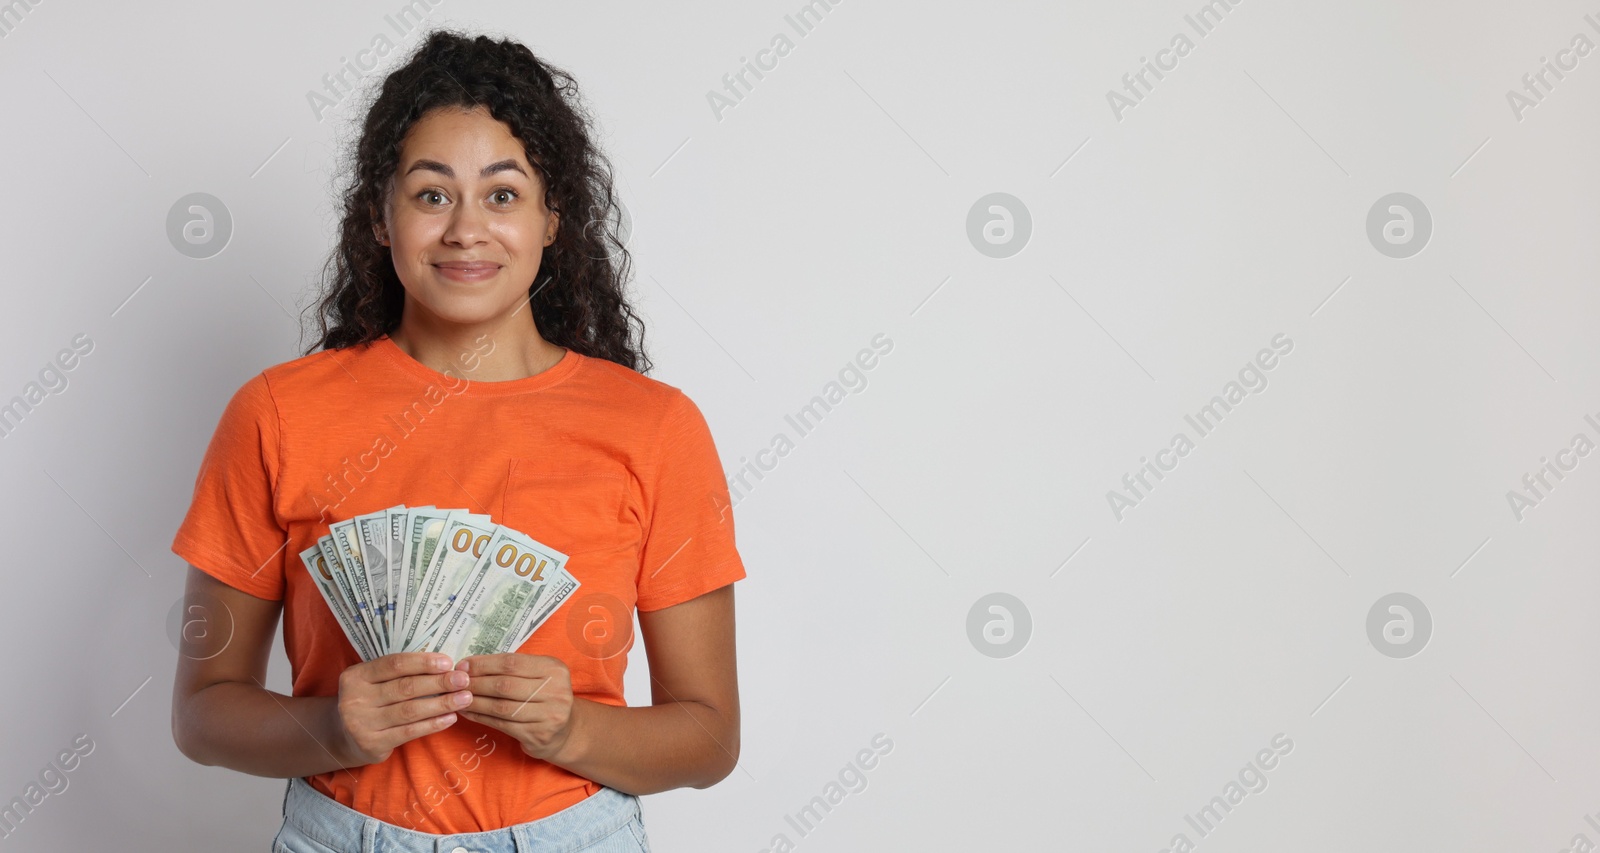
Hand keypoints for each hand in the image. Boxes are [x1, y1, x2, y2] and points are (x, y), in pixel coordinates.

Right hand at [331, 652, 471, 766]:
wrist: (344, 736)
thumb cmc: (370, 701)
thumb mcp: (375, 681)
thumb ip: (400, 673)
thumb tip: (444, 665)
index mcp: (356, 676)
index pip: (394, 664)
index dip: (423, 662)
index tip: (448, 662)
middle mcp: (355, 698)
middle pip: (405, 687)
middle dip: (438, 683)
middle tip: (463, 680)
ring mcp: (361, 723)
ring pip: (410, 710)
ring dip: (441, 703)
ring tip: (464, 698)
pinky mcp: (372, 744)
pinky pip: (409, 731)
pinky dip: (433, 724)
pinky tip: (450, 718)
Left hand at [455, 654, 576, 761]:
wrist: (565, 731)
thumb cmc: (544, 697)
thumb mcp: (539, 676)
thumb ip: (513, 668)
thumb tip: (469, 666)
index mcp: (554, 669)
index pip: (512, 663)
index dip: (484, 664)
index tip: (463, 665)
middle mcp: (556, 691)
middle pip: (505, 685)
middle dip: (476, 683)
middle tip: (455, 682)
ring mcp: (549, 715)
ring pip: (501, 707)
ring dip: (475, 702)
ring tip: (457, 698)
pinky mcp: (538, 735)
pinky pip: (502, 724)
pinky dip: (481, 717)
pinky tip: (468, 713)